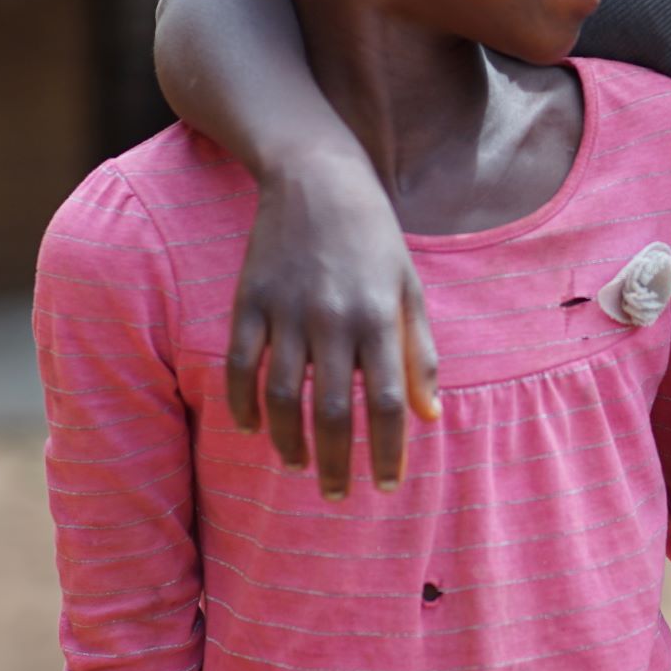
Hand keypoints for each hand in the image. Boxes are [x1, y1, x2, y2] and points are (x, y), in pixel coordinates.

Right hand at [226, 153, 439, 497]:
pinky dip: (242, 404)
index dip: (387, 450)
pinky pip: (240, 365)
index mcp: (379, 316)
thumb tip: (430, 417)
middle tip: (337, 493)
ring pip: (282, 395)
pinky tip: (253, 428)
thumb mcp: (410, 289)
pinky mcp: (249, 300)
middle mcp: (333, 317)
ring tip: (297, 466)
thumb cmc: (374, 238)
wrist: (316, 177)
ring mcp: (286, 309)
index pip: (386, 402)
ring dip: (288, 442)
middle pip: (331, 410)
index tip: (387, 485)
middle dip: (335, 462)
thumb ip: (421, 354)